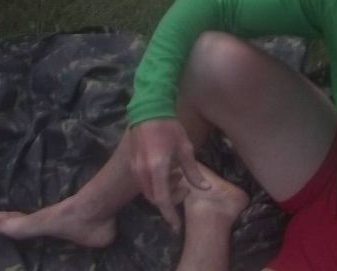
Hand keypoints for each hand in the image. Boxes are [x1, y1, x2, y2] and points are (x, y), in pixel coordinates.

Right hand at [129, 118, 209, 232]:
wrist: (148, 110)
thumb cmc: (169, 127)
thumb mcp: (185, 148)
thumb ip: (193, 171)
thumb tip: (204, 189)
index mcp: (157, 168)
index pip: (163, 200)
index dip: (170, 215)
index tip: (176, 226)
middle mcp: (143, 171)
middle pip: (154, 199)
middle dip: (169, 202)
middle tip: (184, 190)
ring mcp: (135, 168)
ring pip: (147, 192)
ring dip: (161, 192)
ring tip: (176, 176)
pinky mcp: (132, 164)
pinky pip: (143, 183)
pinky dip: (154, 184)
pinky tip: (165, 170)